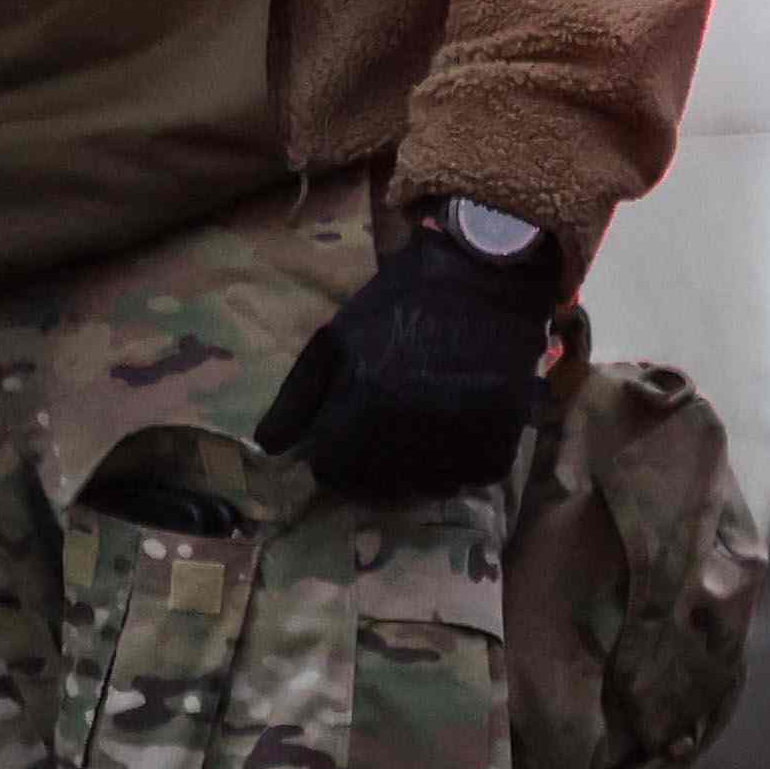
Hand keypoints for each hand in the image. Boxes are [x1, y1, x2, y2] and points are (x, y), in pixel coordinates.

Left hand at [257, 206, 568, 504]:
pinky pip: (472, 479)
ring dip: (416, 475)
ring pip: (426, 489)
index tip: (341, 447)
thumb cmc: (400, 305)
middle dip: (370, 473)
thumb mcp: (336, 338)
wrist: (485, 279)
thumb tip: (268, 448)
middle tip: (380, 449)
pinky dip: (462, 468)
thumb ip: (298, 397)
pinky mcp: (501, 438)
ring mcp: (461, 437)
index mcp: (364, 402)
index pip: (331, 470)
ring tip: (419, 443)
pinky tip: (457, 438)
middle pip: (376, 488)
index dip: (331, 460)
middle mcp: (410, 428)